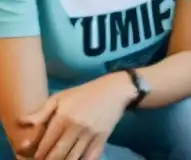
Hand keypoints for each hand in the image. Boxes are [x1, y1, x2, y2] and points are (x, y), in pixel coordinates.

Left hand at [17, 73, 133, 159]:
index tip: (36, 157)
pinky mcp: (102, 138)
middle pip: (57, 154)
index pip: (46, 144)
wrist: (115, 90)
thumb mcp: (61, 97)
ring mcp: (90, 134)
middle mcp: (76, 127)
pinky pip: (90, 157)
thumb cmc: (85, 93)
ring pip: (73, 158)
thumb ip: (41, 112)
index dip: (38, 154)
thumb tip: (22, 123)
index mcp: (63, 117)